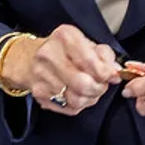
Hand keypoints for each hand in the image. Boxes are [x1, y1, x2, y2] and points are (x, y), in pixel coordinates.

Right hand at [1, 25, 121, 115]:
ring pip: (77, 99)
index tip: (111, 75)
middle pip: (83, 83)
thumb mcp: (85, 42)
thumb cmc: (62, 50)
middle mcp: (48, 55)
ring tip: (90, 90)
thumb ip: (104, 55)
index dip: (106, 72)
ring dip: (90, 98)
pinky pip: (69, 108)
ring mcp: (41, 76)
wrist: (28, 59)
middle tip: (102, 84)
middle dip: (99, 88)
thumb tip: (115, 71)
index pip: (89, 60)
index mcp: (64, 37)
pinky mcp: (40, 94)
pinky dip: (80, 104)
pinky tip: (78, 94)